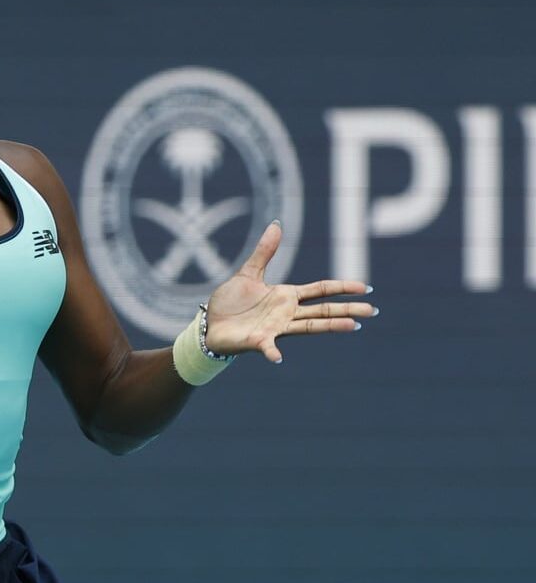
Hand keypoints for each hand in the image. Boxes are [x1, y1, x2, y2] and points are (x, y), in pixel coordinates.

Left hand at [204, 220, 377, 363]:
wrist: (210, 324)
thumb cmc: (231, 302)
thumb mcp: (248, 273)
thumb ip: (264, 252)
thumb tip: (277, 224)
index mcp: (286, 296)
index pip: (320, 290)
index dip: (342, 287)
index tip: (366, 288)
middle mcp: (286, 313)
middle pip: (323, 310)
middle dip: (348, 309)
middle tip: (372, 310)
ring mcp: (275, 328)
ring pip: (308, 327)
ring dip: (330, 326)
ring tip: (352, 326)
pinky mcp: (258, 340)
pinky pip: (268, 347)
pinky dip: (273, 352)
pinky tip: (279, 357)